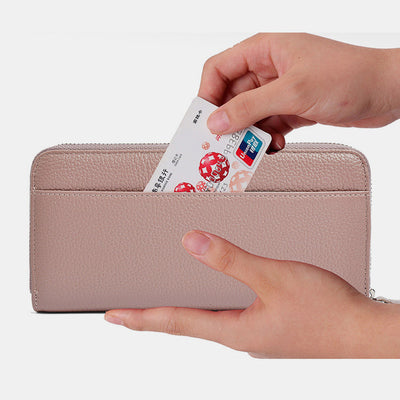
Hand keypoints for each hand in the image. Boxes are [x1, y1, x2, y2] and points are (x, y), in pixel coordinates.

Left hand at [105, 230, 399, 357]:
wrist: (361, 331)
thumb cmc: (325, 310)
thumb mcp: (273, 277)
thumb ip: (231, 260)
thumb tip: (192, 242)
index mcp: (234, 330)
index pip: (175, 323)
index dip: (141, 318)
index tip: (113, 317)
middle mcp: (238, 334)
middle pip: (185, 324)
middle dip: (154, 317)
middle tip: (129, 311)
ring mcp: (253, 332)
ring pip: (205, 319)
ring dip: (180, 310)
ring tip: (161, 302)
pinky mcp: (266, 324)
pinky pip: (226, 314)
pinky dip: (208, 304)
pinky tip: (211, 296)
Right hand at [199, 33, 399, 151]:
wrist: (387, 92)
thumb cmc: (349, 77)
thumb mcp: (292, 92)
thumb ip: (250, 107)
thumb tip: (216, 121)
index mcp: (264, 51)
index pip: (218, 70)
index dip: (207, 95)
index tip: (204, 122)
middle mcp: (268, 70)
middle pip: (231, 97)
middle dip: (228, 121)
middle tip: (225, 143)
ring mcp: (280, 91)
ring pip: (249, 115)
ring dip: (250, 134)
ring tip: (256, 146)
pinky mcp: (291, 109)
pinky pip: (267, 126)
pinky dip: (268, 138)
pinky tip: (277, 143)